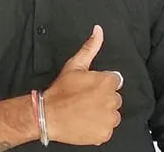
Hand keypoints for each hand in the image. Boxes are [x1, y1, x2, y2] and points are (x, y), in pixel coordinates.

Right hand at [43, 25, 122, 145]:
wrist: (49, 114)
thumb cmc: (61, 90)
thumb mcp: (75, 64)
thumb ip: (90, 47)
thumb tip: (98, 30)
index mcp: (106, 82)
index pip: (115, 80)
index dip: (102, 82)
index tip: (90, 87)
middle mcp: (111, 101)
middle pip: (115, 97)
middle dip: (103, 97)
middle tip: (86, 98)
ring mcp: (108, 119)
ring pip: (113, 114)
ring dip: (103, 112)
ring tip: (86, 110)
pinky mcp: (104, 134)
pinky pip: (107, 128)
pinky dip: (99, 126)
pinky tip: (86, 121)